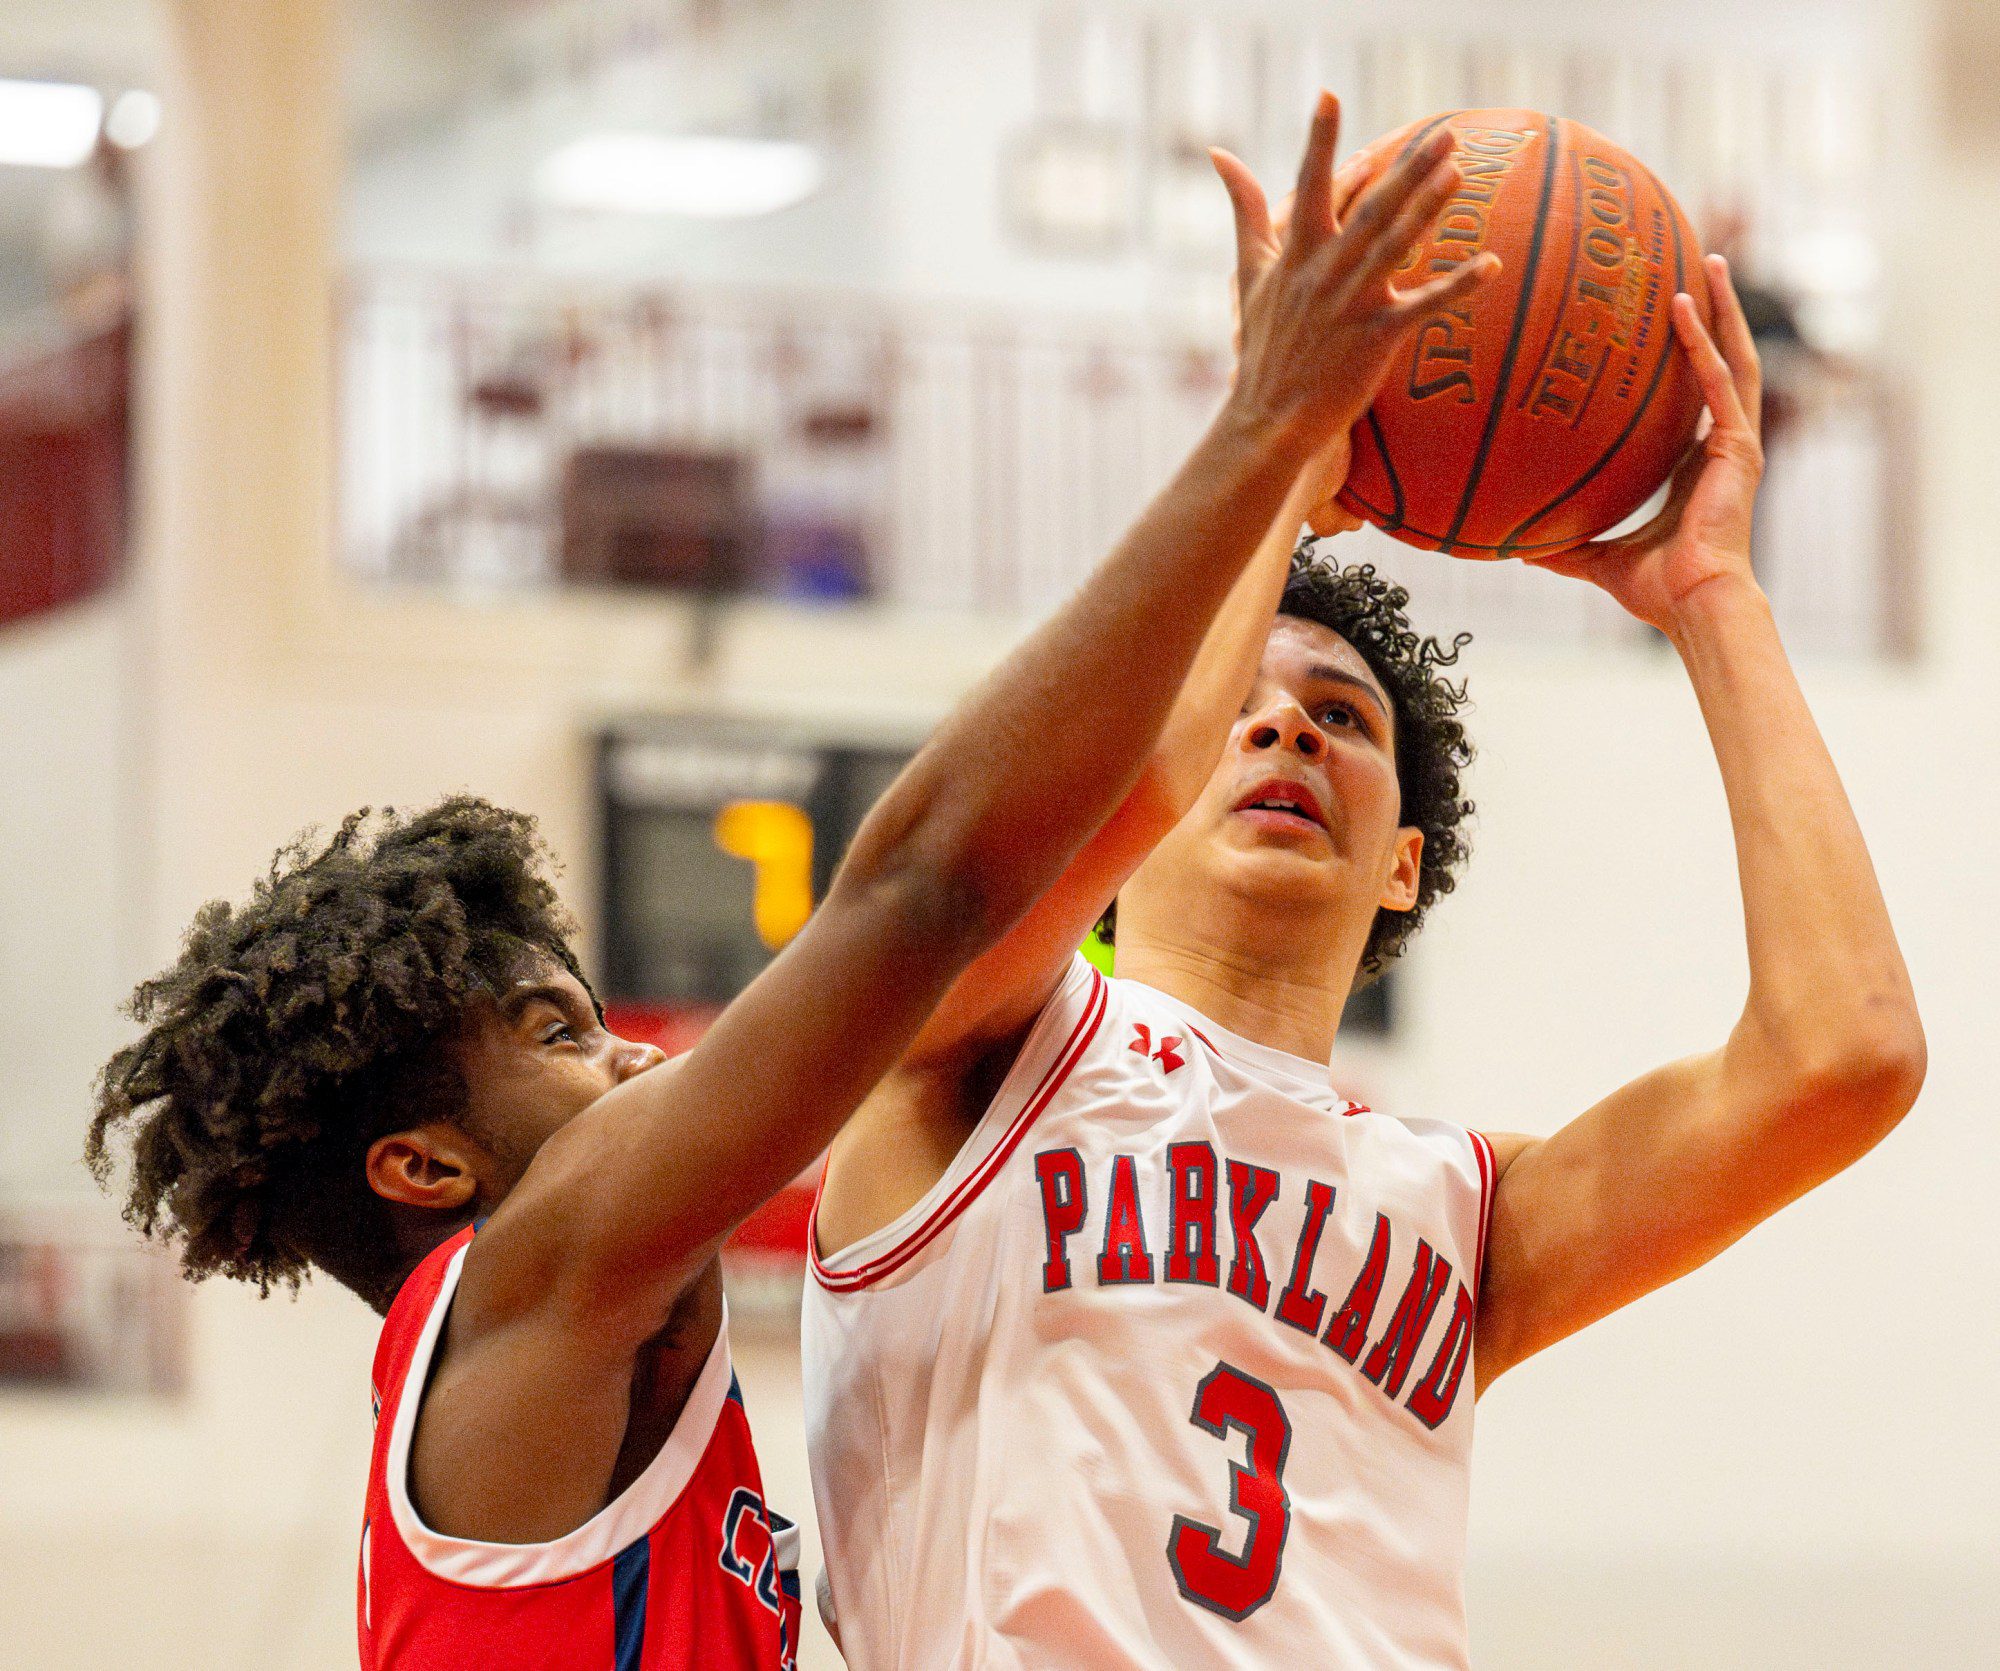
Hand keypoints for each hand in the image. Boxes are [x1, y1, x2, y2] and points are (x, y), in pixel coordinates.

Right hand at [1215, 95, 1498, 517]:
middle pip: (1370, 211)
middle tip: (1444, 133)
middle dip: (1406, 170)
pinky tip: (1491, 263)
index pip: (1307, 185)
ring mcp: (1350, 306)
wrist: (1267, 418)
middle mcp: (1324, 273)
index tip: (1328, 96)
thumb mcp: (1247, 273)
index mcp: (1295, 254)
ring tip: (1459, 174)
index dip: (1318, 141)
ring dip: (1428, 211)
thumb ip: (1245, 209)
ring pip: (1395, 249)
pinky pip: (1422, 308)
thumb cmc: (1261, 344)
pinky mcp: (1374, 339)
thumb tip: (1220, 154)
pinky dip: (1457, 287)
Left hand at [1528, 255, 1764, 635]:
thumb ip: (1564, 545)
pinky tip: (1686, 307)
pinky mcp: (1740, 447)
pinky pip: (1717, 384)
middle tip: (1701, 263)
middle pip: (1725, 359)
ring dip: (1723, 307)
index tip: (1673, 315)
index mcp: (1700, 461)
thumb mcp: (1597, 557)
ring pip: (1734, 356)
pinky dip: (1702, 344)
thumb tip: (1516, 548)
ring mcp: (1737, 441)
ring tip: (1708, 261)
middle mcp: (1724, 443)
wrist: (1692, 604)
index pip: (1699, 391)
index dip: (1692, 352)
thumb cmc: (1655, 588)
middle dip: (1718, 310)